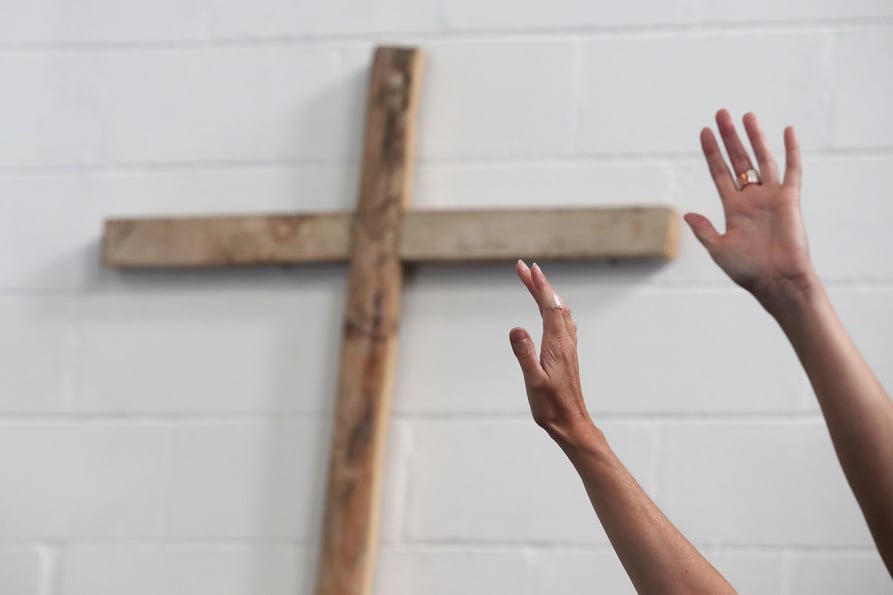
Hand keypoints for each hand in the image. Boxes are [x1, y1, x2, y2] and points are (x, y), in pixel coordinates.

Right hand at [509, 260, 594, 444]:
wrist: (571, 423)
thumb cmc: (551, 406)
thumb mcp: (533, 381)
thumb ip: (524, 354)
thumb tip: (515, 328)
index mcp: (557, 344)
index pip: (548, 306)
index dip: (538, 285)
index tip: (526, 268)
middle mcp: (565, 341)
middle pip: (554, 304)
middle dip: (539, 284)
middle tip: (524, 267)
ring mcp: (567, 348)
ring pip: (559, 312)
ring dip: (547, 294)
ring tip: (534, 282)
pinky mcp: (566, 355)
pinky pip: (561, 322)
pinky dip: (553, 308)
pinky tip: (551, 311)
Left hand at [685, 109, 817, 313]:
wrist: (777, 281)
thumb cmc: (748, 270)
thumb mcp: (719, 249)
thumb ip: (704, 230)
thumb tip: (687, 215)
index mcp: (733, 208)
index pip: (720, 173)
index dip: (712, 153)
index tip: (704, 132)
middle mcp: (752, 198)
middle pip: (739, 160)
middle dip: (730, 137)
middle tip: (722, 113)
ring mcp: (771, 197)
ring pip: (762, 159)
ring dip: (754, 137)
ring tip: (746, 116)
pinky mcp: (790, 200)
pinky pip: (792, 170)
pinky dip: (791, 151)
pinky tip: (788, 131)